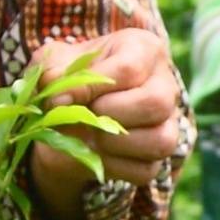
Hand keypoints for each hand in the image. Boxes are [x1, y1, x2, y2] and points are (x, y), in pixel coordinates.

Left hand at [26, 27, 187, 207]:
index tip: (59, 99)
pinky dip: (115, 167)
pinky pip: (147, 170)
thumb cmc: (69, 77)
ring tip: (88, 136)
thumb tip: (58, 98)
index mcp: (143, 48)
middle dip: (109, 116)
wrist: (71, 111)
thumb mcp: (53, 63)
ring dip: (114, 144)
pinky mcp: (160, 154)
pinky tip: (95, 153)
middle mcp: (165, 83)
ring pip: (162, 140)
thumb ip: (51, 71)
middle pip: (156, 103)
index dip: (90, 88)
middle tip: (82, 116)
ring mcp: (168, 121)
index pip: (128, 69)